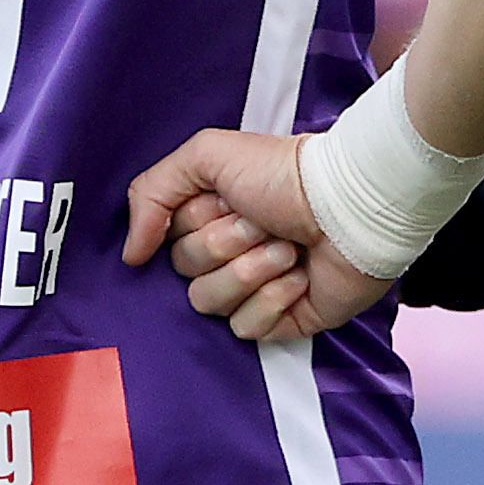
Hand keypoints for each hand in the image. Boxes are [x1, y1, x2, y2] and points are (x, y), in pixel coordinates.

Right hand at [122, 130, 389, 342]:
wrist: (351, 205)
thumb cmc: (286, 174)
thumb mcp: (208, 155)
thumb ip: (152, 192)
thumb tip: (131, 254)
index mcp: (210, 218)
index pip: (169, 242)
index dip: (196, 224)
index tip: (228, 202)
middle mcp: (229, 254)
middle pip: (187, 273)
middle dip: (227, 244)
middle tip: (265, 223)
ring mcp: (256, 289)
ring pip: (211, 303)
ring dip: (252, 271)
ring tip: (289, 249)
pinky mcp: (283, 320)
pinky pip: (247, 329)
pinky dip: (274, 301)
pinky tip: (300, 278)